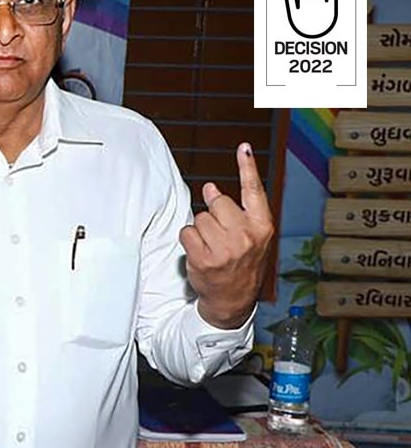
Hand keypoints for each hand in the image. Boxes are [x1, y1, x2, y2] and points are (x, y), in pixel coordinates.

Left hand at [178, 143, 274, 328]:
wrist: (233, 300)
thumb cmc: (242, 265)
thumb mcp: (252, 237)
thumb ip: (237, 212)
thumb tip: (211, 187)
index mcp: (262, 227)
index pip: (254, 191)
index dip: (247, 167)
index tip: (243, 147)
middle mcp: (246, 236)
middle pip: (217, 202)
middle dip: (214, 213)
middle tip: (220, 234)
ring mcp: (225, 248)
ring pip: (199, 217)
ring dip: (200, 229)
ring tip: (211, 246)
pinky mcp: (204, 258)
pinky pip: (186, 232)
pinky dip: (188, 240)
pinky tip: (200, 252)